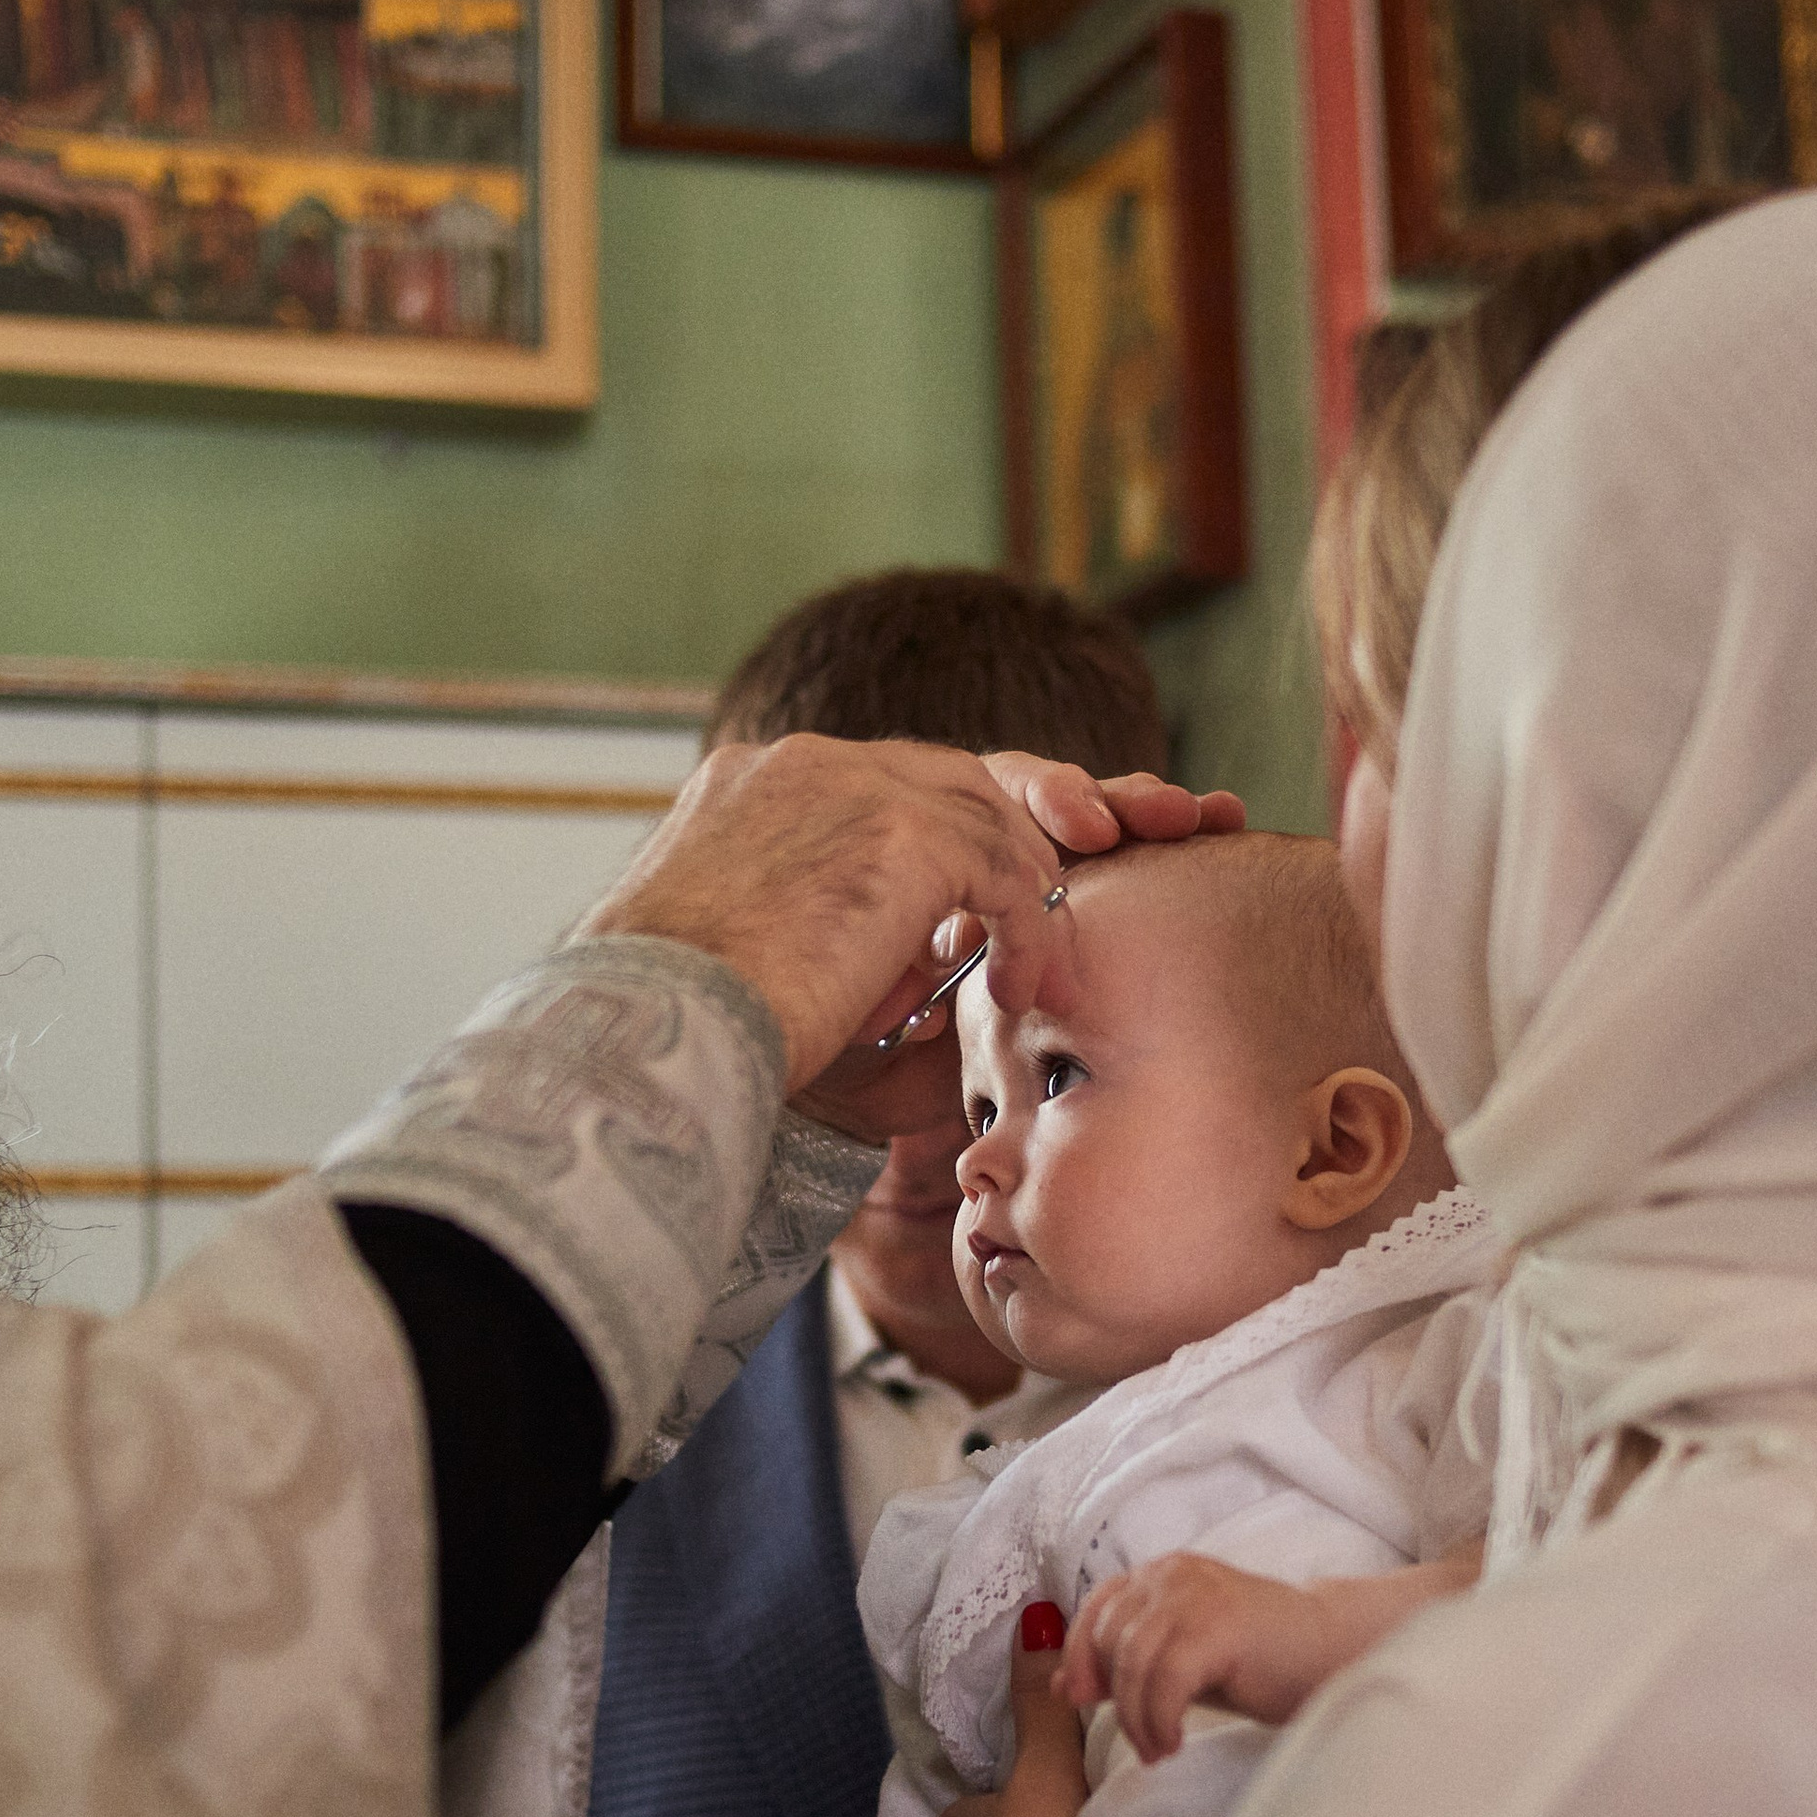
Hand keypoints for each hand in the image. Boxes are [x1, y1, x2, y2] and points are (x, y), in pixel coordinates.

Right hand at [581, 738, 1241, 1133]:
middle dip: (1072, 803)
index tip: (1062, 853)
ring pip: (994, 811)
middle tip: (1162, 821)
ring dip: (1050, 888)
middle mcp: (806, 764)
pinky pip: (1003, 869)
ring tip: (1084, 948)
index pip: (906, 784)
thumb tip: (983, 1001)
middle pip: (968, 768)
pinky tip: (1032, 994)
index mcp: (769, 791)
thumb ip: (893, 976)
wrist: (653, 1044)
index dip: (990, 822)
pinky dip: (1032, 931)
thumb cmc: (706, 1052)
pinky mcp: (894, 828)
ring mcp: (850, 783)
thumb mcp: (805, 995)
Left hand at [1061, 1555, 1361, 1760]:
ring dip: (1138, 1718)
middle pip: (1109, 1639)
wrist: (1335, 1655)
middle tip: (1142, 1740)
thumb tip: (1061, 1686)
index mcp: (1162, 1574)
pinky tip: (1175, 1742)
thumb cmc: (1260, 1660)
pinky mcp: (1219, 1625)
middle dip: (1116, 1698)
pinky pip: (1164, 1679)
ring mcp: (1197, 1594)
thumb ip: (1126, 1667)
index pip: (1097, 1609)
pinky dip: (1159, 1719)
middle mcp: (1174, 1574)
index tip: (1084, 1701)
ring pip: (1132, 1662)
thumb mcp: (1181, 1661)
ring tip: (1159, 1748)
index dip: (1081, 1657)